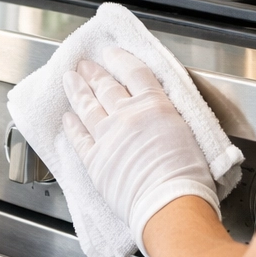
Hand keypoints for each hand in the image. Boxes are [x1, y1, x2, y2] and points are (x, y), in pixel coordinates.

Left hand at [62, 48, 219, 253]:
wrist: (169, 203)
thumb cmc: (188, 175)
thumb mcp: (187, 131)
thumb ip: (167, 116)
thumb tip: (158, 112)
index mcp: (154, 105)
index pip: (134, 73)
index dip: (120, 60)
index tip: (111, 53)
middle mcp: (127, 116)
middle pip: (106, 87)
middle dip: (94, 74)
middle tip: (84, 65)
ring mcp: (108, 137)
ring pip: (88, 107)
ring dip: (77, 91)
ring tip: (70, 80)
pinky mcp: (95, 160)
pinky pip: (79, 137)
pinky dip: (72, 126)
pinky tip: (67, 118)